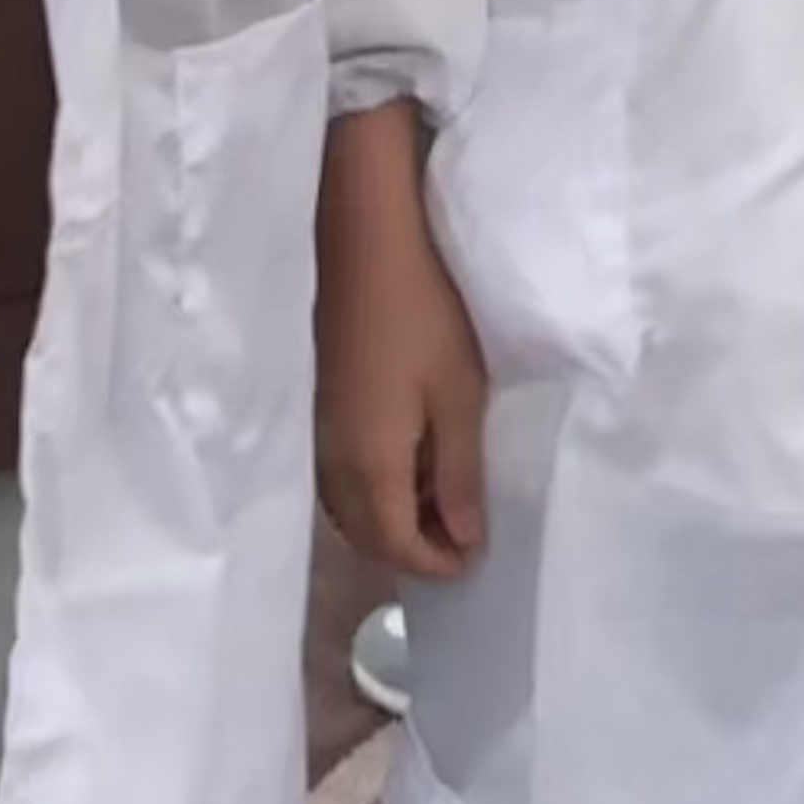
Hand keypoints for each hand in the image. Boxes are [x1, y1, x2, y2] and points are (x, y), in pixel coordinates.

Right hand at [314, 105, 492, 580]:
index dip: (439, 563)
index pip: (397, 547)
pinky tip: (415, 457)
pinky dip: (379, 487)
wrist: (366, 240)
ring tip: (446, 497)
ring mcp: (323, 433)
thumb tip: (461, 540)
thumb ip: (457, 475)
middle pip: (368, 537)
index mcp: (368, 467)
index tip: (480, 556)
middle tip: (465, 534)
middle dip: (414, 550)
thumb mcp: (459, 396)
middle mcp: (334, 463)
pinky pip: (346, 476)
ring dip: (395, 519)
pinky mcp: (324, 406)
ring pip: (353, 508)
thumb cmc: (424, 314)